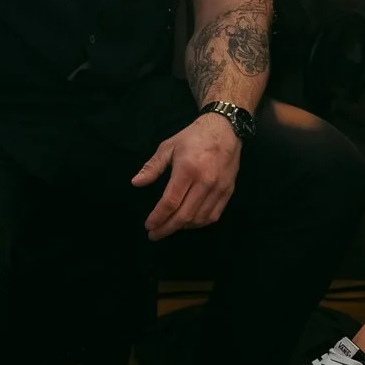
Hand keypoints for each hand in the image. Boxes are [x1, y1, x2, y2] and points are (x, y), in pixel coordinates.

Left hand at [131, 113, 241, 239]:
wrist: (225, 129)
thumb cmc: (193, 137)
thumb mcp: (169, 146)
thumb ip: (153, 166)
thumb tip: (136, 183)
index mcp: (187, 170)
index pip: (170, 202)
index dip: (158, 217)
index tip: (148, 225)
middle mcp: (205, 182)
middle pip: (184, 215)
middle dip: (167, 228)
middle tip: (155, 234)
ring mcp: (218, 188)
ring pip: (199, 219)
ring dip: (182, 227)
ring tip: (170, 226)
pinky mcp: (228, 191)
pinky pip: (213, 215)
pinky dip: (199, 223)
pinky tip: (189, 222)